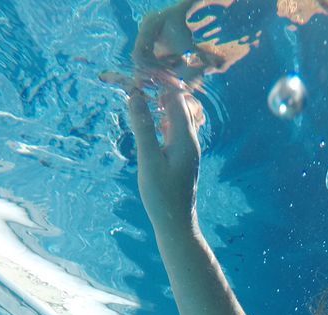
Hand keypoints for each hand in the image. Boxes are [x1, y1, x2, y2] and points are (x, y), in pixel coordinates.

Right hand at [128, 73, 202, 231]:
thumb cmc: (162, 196)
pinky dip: (163, 118)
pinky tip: (150, 121)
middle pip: (180, 102)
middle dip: (160, 89)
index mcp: (185, 137)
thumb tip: (136, 95)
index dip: (157, 83)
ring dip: (161, 103)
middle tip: (136, 84)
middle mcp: (191, 139)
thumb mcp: (149, 160)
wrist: (176, 225)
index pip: (175, 97)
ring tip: (140, 97)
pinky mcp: (183, 156)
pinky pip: (176, 128)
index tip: (136, 76)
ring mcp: (188, 148)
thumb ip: (142, 127)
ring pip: (179, 115)